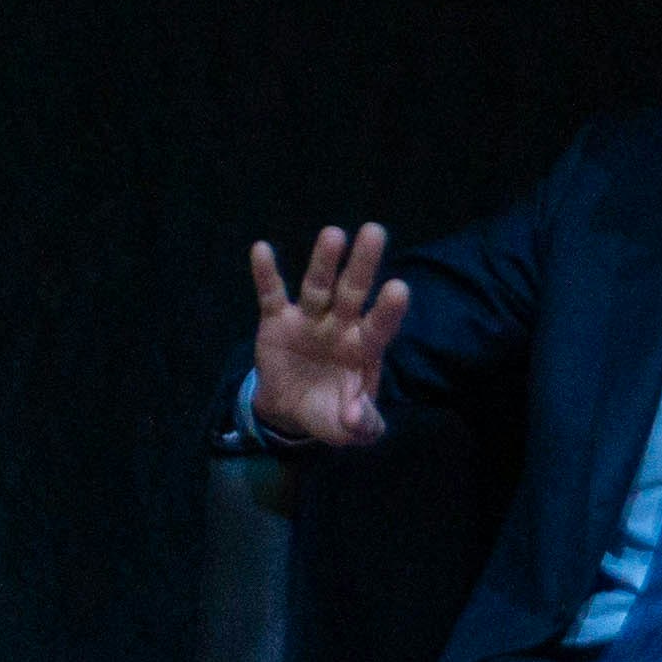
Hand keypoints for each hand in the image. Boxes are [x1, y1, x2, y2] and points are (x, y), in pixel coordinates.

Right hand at [247, 223, 411, 446]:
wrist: (291, 411)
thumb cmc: (331, 413)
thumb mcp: (348, 429)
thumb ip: (362, 426)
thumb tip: (358, 419)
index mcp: (363, 349)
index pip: (379, 326)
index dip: (388, 310)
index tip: (399, 288)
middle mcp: (340, 326)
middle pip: (352, 292)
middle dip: (363, 265)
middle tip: (376, 231)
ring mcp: (309, 319)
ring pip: (317, 286)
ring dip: (324, 262)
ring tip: (333, 234)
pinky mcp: (277, 320)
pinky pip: (272, 294)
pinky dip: (266, 274)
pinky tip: (262, 249)